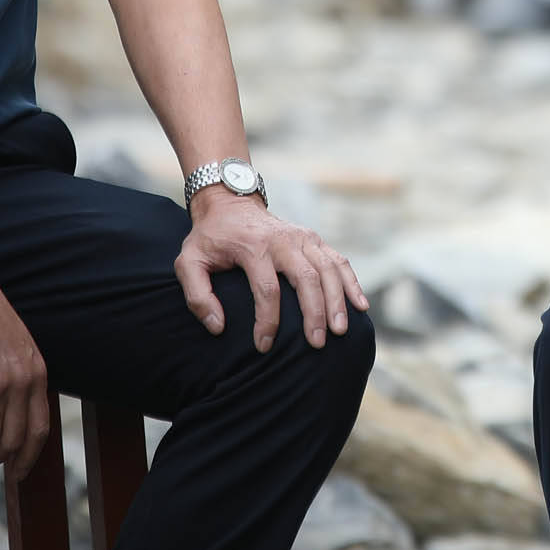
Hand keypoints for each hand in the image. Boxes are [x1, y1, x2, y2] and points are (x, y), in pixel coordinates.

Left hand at [176, 189, 368, 350]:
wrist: (230, 203)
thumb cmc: (209, 239)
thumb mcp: (189, 262)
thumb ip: (198, 296)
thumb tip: (218, 328)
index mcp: (253, 247)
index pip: (266, 289)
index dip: (267, 321)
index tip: (264, 346)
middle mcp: (284, 240)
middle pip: (306, 279)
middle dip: (314, 313)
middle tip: (317, 343)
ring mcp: (303, 238)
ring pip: (329, 270)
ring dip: (337, 301)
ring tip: (340, 331)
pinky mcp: (314, 240)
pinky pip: (339, 261)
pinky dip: (352, 282)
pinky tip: (360, 306)